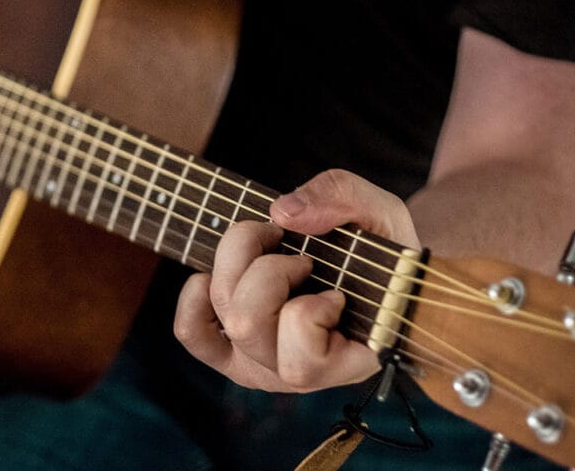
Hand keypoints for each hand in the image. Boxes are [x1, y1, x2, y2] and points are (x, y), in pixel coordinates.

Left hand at [174, 169, 419, 391]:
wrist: (371, 267)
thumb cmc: (381, 248)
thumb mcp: (381, 212)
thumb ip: (343, 199)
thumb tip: (282, 213)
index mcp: (345, 363)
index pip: (303, 362)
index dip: (311, 311)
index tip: (337, 289)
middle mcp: (297, 374)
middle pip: (247, 325)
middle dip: (269, 270)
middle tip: (301, 257)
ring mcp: (260, 363)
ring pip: (224, 317)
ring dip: (238, 266)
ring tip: (270, 250)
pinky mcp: (231, 349)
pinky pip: (192, 331)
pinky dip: (195, 297)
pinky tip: (217, 273)